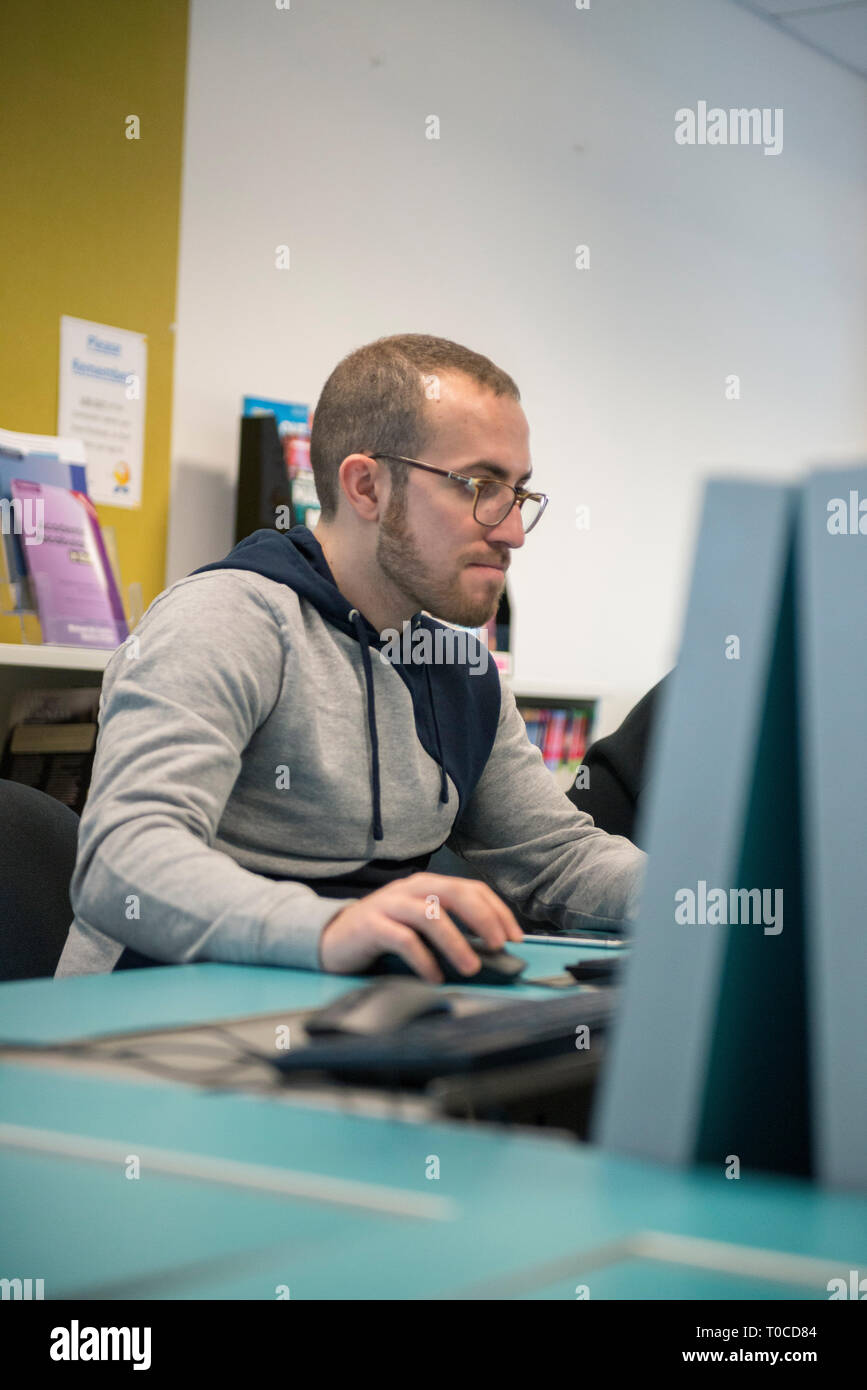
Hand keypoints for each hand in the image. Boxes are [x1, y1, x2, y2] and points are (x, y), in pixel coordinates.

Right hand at [318, 873, 523, 979]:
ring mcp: (389, 904)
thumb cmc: (382, 935)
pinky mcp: (371, 925)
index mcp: (427, 885)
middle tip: (500, 946)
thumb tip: (489, 952)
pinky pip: (403, 939)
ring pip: (431, 915)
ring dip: (456, 942)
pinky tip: (434, 977)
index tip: (515, 936)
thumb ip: (449, 930)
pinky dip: (424, 960)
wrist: (331, 939)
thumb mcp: (418, 926)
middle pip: (455, 894)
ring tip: (470, 967)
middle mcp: (410, 889)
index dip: (497, 911)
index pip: (471, 889)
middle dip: (483, 919)